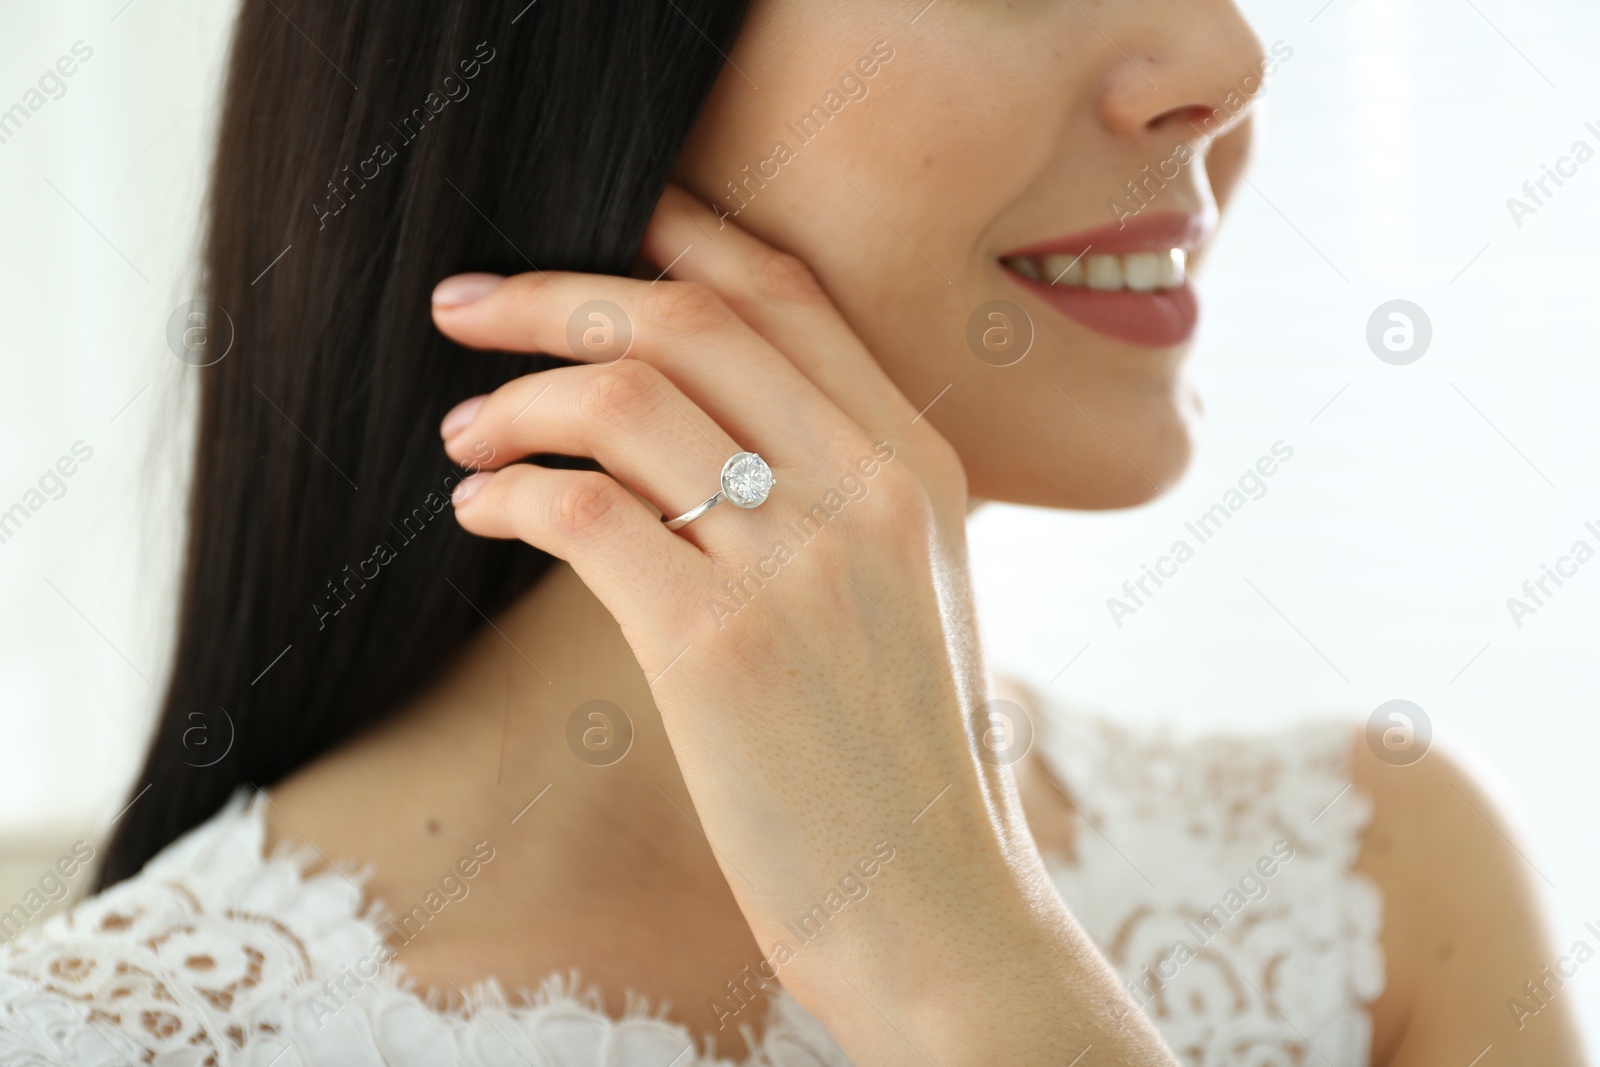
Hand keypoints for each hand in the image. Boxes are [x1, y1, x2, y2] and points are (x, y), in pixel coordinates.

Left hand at [430, 185, 1172, 1064]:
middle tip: (465, 304)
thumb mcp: (912, 598)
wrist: (934, 906)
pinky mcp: (719, 647)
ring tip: (463, 437)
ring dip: (515, 401)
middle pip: (687, 319)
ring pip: (621, 402)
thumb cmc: (905, 764)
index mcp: (919, 468)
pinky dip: (509, 495)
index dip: (677, 235)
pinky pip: (581, 512)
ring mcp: (798, 564)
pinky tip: (482, 513)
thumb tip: (702, 432)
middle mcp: (866, 490)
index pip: (784, 294)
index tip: (591, 231)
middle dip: (555, 294)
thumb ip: (840, 497)